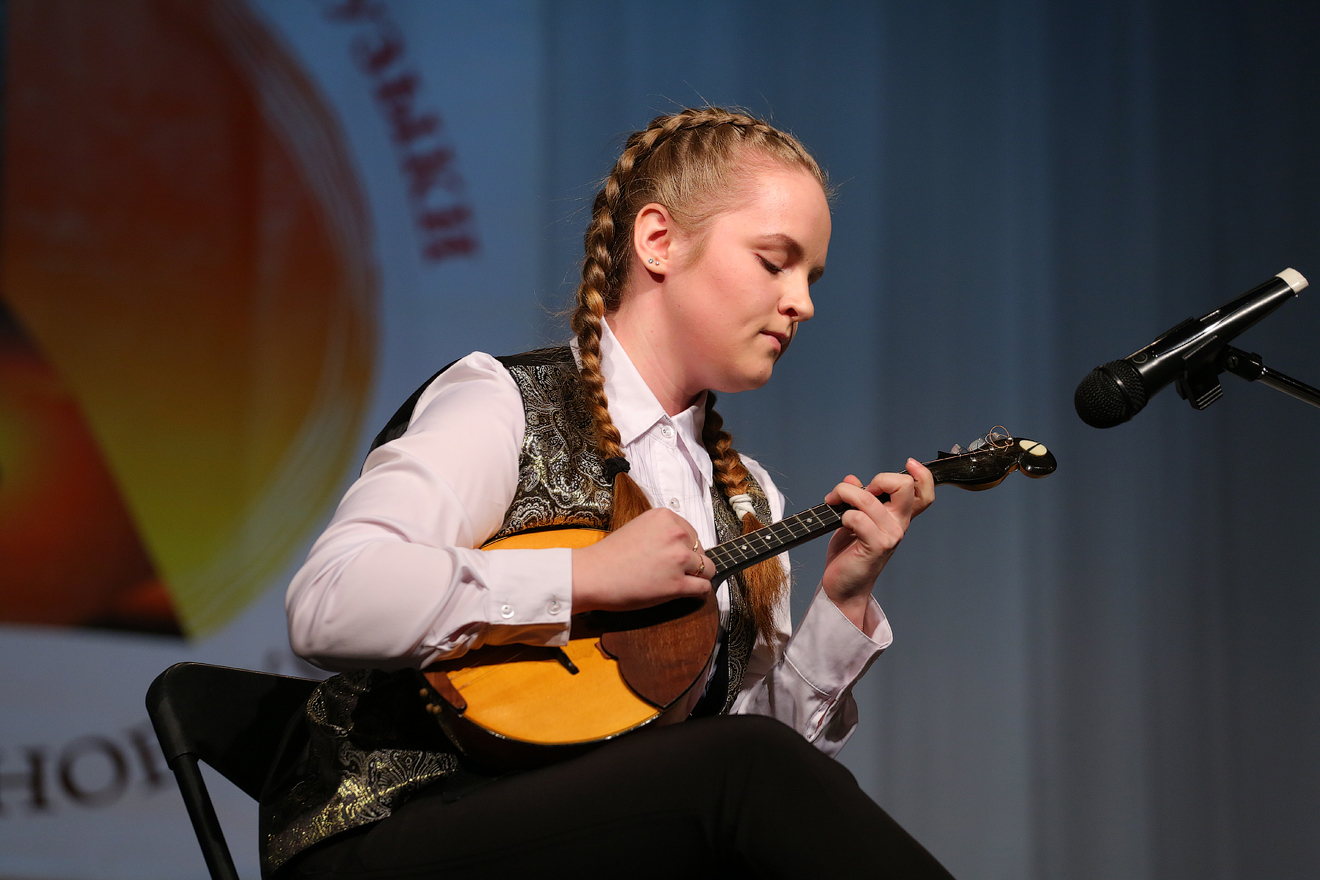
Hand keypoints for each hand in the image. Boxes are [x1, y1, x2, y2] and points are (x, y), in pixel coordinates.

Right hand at [571, 508, 712, 613]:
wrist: (592, 575)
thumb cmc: (611, 555)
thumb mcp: (640, 527)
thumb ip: (663, 532)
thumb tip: (686, 545)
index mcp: (665, 517)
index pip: (692, 533)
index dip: (685, 548)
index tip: (673, 557)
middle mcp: (675, 534)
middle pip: (701, 550)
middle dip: (691, 562)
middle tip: (672, 571)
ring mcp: (678, 559)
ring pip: (708, 569)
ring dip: (698, 577)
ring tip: (681, 582)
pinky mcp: (677, 584)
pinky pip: (704, 587)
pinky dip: (700, 592)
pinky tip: (689, 593)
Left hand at [820, 458, 933, 629]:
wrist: (843, 586)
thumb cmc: (850, 552)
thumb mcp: (854, 519)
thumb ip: (859, 497)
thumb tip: (851, 480)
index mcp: (898, 516)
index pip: (924, 492)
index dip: (922, 474)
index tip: (908, 464)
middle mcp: (899, 524)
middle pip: (904, 486)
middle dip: (878, 479)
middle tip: (859, 492)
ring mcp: (890, 536)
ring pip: (869, 498)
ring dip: (844, 493)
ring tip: (833, 501)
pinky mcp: (876, 546)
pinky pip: (856, 518)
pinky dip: (843, 515)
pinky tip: (839, 522)